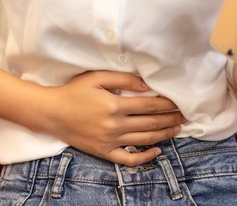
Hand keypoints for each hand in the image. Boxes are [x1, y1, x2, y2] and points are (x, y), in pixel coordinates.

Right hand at [41, 71, 184, 165]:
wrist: (51, 113)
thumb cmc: (73, 92)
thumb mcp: (97, 77)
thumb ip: (123, 79)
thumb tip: (146, 86)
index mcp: (114, 104)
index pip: (149, 105)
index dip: (166, 104)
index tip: (179, 102)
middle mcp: (115, 125)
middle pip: (150, 123)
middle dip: (170, 119)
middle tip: (186, 116)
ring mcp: (110, 141)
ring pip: (144, 140)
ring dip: (164, 135)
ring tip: (177, 129)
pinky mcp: (103, 152)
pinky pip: (128, 159)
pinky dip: (145, 157)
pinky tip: (157, 151)